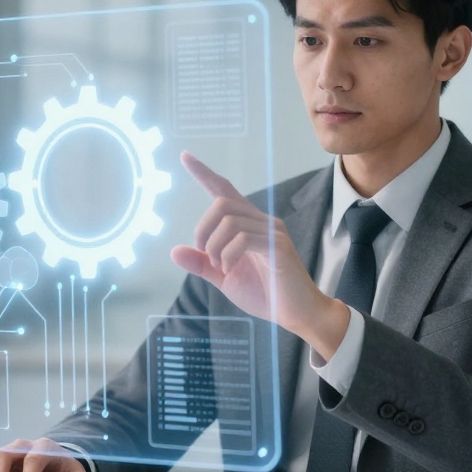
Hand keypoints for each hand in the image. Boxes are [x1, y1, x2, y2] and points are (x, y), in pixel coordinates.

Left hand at [170, 152, 350, 358]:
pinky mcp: (277, 245)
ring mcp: (271, 231)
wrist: (297, 314)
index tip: (185, 156)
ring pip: (229, 220)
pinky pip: (243, 237)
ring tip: (220, 266)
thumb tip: (174, 251)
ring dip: (214, 246)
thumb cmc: (266, 294)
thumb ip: (202, 264)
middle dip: (202, 229)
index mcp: (247, 225)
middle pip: (221, 202)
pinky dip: (227, 254)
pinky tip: (229, 268)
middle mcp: (261, 221)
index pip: (224, 190)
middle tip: (204, 255)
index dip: (204, 173)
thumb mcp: (224, 278)